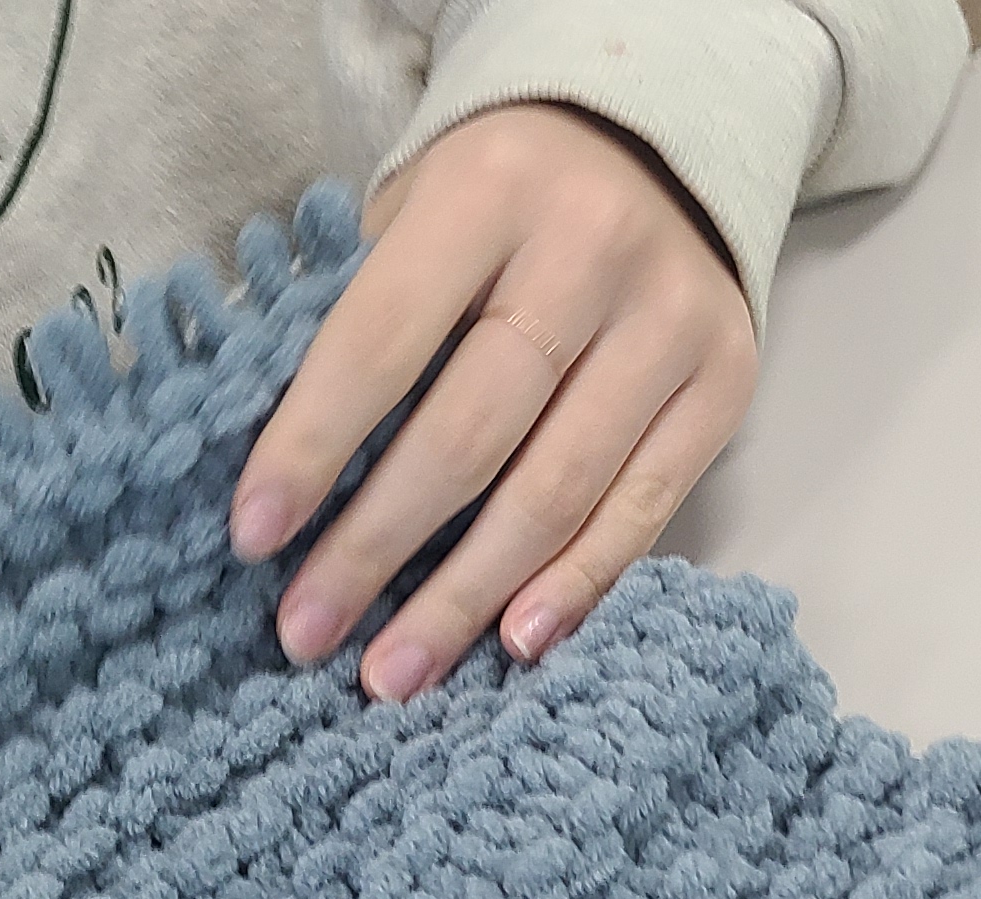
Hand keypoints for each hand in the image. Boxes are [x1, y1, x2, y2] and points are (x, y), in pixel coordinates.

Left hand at [231, 102, 758, 698]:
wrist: (657, 144)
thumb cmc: (498, 201)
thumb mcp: (416, 210)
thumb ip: (355, 314)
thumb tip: (276, 479)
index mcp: (488, 190)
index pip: (382, 339)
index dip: (313, 445)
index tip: (255, 536)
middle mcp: (592, 250)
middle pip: (472, 432)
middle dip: (378, 545)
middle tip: (309, 632)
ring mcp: (671, 320)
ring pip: (558, 489)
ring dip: (466, 596)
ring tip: (394, 671)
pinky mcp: (725, 382)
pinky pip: (644, 507)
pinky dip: (576, 584)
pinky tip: (512, 643)